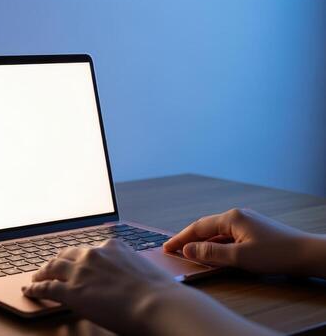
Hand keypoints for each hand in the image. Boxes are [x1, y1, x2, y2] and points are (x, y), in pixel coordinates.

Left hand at [22, 239, 181, 333]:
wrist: (157, 304)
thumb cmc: (159, 293)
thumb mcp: (143, 271)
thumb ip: (129, 270)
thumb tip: (129, 281)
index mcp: (112, 246)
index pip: (88, 250)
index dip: (76, 256)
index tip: (72, 259)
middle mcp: (93, 255)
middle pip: (66, 255)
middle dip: (55, 261)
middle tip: (49, 267)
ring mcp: (80, 272)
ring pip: (52, 268)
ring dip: (42, 273)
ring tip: (36, 278)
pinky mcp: (71, 291)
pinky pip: (47, 288)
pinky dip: (36, 289)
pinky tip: (30, 291)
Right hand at [163, 208, 322, 275]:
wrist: (308, 254)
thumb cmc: (276, 254)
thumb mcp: (239, 257)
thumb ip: (210, 253)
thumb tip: (188, 249)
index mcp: (231, 217)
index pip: (197, 227)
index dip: (180, 238)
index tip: (166, 248)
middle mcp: (237, 215)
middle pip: (206, 227)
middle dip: (188, 238)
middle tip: (173, 250)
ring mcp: (247, 222)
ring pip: (217, 232)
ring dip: (203, 242)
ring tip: (190, 253)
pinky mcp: (254, 231)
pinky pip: (228, 236)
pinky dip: (217, 244)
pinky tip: (214, 253)